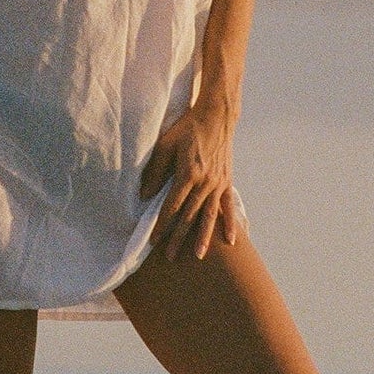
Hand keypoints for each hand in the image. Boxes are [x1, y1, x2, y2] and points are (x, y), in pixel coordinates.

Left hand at [139, 103, 243, 260]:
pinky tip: (230, 240)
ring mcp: (218, 183)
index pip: (171, 206)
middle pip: (189, 216)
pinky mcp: (227, 181)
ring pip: (209, 216)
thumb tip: (143, 196)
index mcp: (188, 173)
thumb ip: (155, 172)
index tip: (153, 241)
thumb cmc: (187, 128)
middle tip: (170, 257)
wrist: (216, 116)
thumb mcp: (165, 145)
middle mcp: (205, 182)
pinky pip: (228, 207)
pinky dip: (230, 224)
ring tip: (198, 256)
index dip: (161, 225)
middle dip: (178, 238)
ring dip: (204, 237)